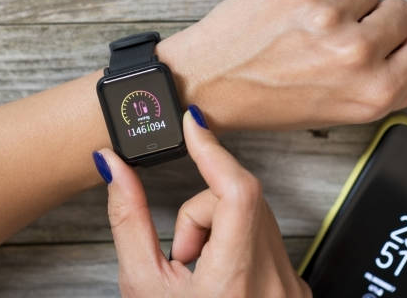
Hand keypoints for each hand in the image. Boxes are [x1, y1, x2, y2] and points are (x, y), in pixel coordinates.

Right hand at [99, 107, 309, 296]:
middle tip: (183, 255)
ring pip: (255, 215)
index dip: (214, 150)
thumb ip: (127, 219)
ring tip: (201, 272)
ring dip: (220, 228)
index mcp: (234, 281)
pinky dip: (239, 242)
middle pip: (240, 200)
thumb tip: (112, 166)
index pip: (236, 192)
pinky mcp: (294, 285)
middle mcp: (274, 280)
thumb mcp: (142, 286)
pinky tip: (223, 278)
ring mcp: (289, 283)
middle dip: (202, 211)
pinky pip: (268, 237)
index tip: (194, 124)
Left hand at [157, 0, 406, 130]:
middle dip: (371, 23)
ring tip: (306, 28)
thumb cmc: (272, 102)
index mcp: (374, 92)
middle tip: (331, 43)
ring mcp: (325, 14)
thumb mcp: (345, 109)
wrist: (208, 83)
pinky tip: (289, 9)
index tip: (377, 50)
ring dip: (340, 2)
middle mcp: (355, 53)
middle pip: (402, 10)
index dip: (402, 46)